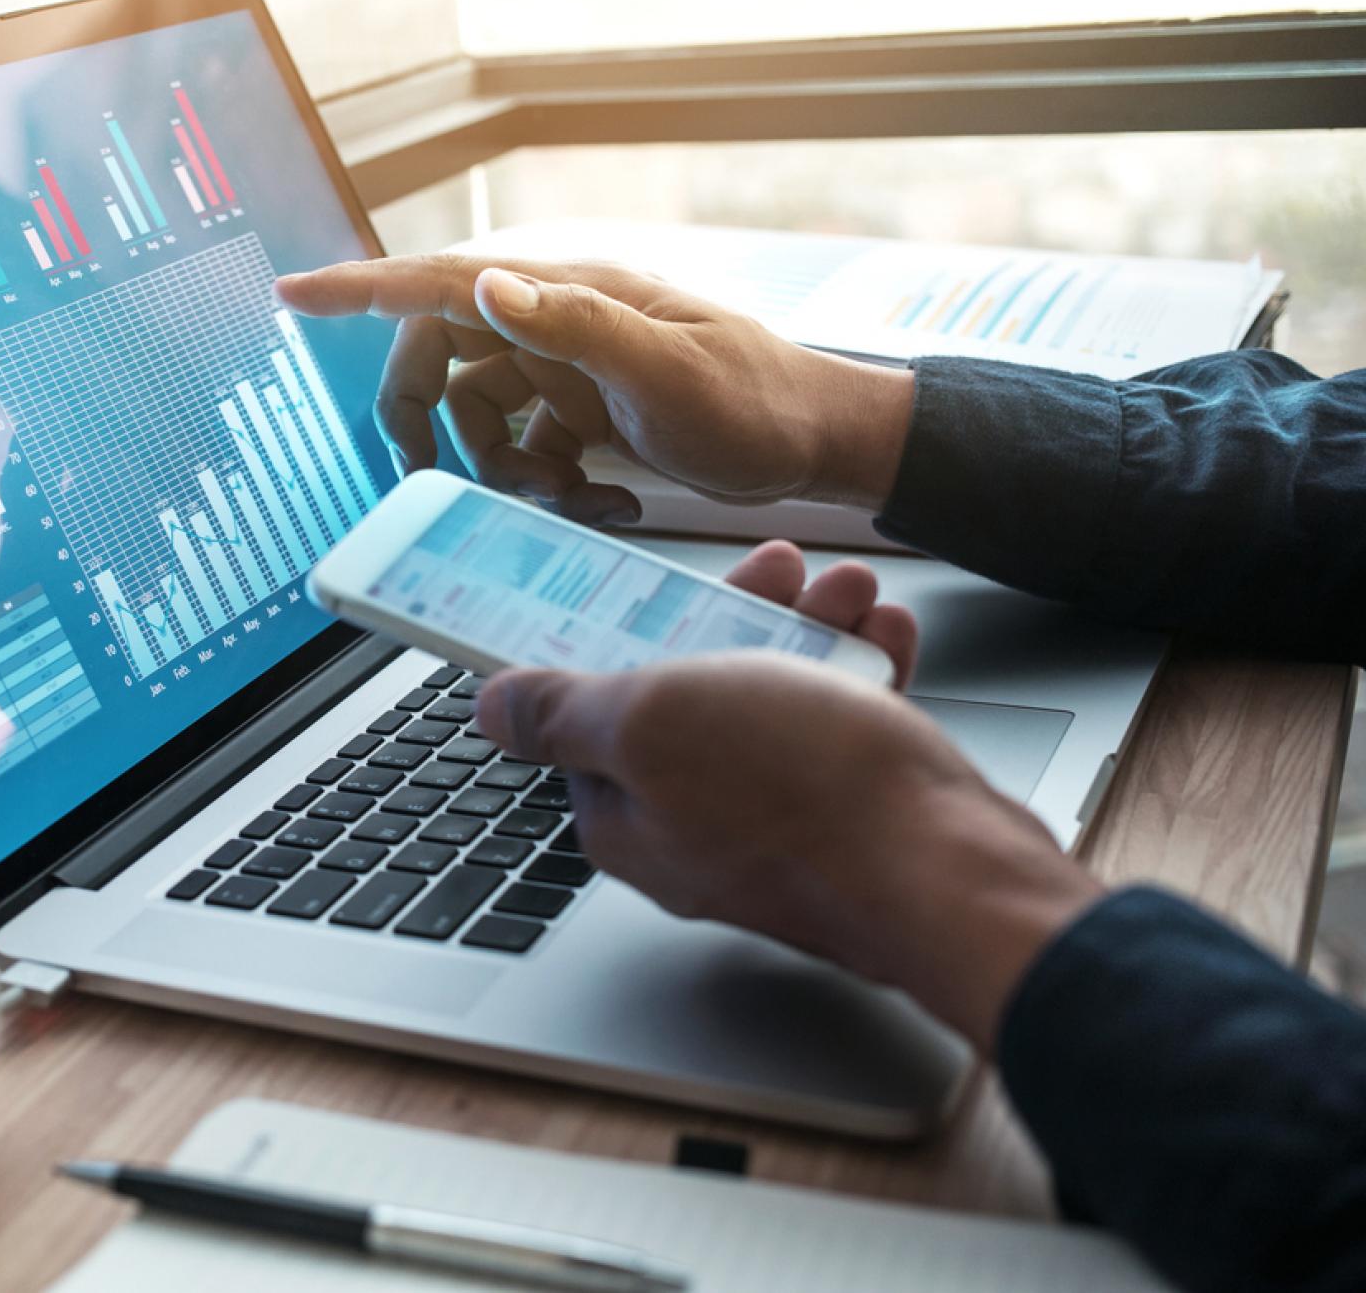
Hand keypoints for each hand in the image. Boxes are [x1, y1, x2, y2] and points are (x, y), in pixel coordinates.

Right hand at [274, 255, 914, 521]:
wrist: (814, 445)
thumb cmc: (756, 399)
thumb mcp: (668, 369)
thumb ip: (578, 327)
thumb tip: (490, 287)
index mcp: (564, 296)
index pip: (440, 281)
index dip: (359, 290)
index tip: (290, 294)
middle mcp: (554, 325)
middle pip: (438, 362)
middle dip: (428, 424)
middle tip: (434, 479)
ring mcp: (566, 371)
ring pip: (477, 418)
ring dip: (502, 471)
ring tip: (568, 498)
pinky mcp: (582, 415)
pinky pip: (523, 452)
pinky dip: (546, 488)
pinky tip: (602, 505)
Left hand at [473, 545, 1101, 1048]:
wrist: (953, 874)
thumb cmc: (808, 801)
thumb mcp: (651, 722)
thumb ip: (564, 712)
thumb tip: (492, 710)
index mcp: (626, 814)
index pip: (594, 716)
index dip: (626, 637)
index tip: (660, 587)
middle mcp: (695, 830)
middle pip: (694, 699)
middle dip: (739, 618)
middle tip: (781, 571)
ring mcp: (777, 831)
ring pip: (777, 706)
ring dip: (810, 633)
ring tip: (850, 594)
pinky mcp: (850, 827)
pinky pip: (842, 736)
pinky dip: (861, 677)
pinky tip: (885, 640)